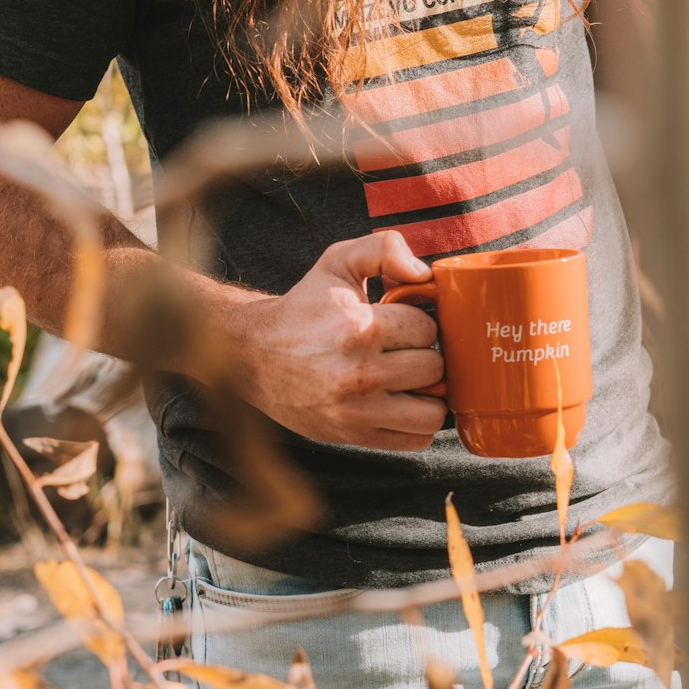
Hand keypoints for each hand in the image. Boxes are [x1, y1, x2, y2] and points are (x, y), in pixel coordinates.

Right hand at [226, 231, 445, 450]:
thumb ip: (384, 248)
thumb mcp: (338, 261)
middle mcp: (361, 374)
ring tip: (408, 379)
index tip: (399, 323)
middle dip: (423, 355)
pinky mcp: (353, 436)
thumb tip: (425, 274)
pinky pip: (415, 440)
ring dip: (427, 394)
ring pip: (432, 412)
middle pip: (434, 369)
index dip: (418, 322)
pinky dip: (415, 424)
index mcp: (360, 328)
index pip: (427, 328)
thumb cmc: (304, 306)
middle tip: (403, 349)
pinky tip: (398, 402)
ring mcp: (358, 411)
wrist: (254, 353)